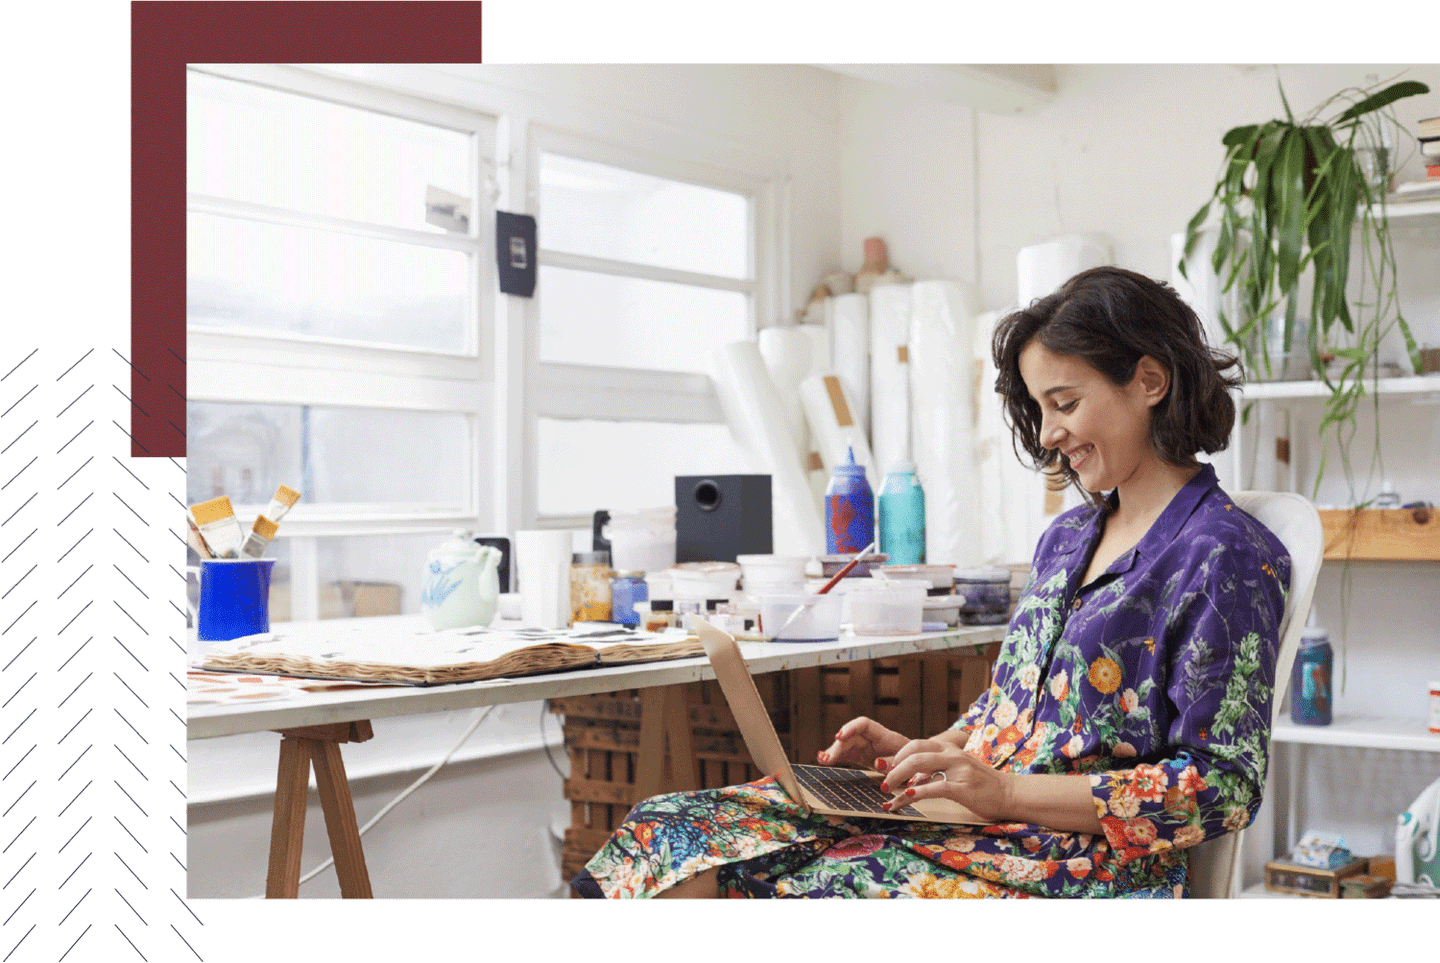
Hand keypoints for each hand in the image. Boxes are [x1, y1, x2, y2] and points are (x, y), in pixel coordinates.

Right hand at [816, 716, 908, 768]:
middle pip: (851, 736)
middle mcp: (874, 739)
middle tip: (827, 758)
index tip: (839, 737)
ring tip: (822, 760)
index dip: (850, 728)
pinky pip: (847, 754)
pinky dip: (837, 757)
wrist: (922, 767)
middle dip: (838, 746)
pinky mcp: (863, 756)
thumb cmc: (917, 764)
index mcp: (886, 737)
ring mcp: (867, 747)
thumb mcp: (909, 764)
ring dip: (834, 752)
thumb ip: (893, 762)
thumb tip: (877, 762)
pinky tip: (825, 760)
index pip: (864, 724)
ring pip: (846, 745)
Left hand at [878, 738, 1013, 822]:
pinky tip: (908, 797)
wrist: (1009, 793)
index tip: (880, 764)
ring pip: (920, 764)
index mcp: (948, 749)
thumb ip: (934, 771)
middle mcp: (951, 754)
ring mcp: (958, 769)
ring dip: (899, 776)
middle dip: (893, 765)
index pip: (915, 744)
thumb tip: (909, 779)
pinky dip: (919, 791)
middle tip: (882, 780)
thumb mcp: (955, 771)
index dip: (896, 754)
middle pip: (914, 751)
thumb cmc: (980, 785)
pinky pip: (936, 786)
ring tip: (888, 789)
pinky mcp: (963, 787)